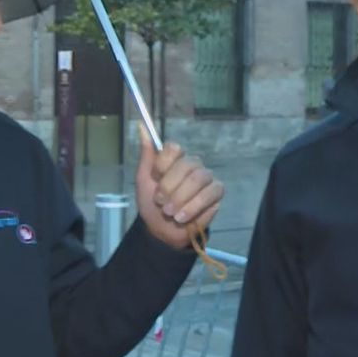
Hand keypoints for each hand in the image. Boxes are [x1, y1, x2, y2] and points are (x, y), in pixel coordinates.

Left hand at [135, 129, 222, 249]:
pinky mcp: (216, 193)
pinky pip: (210, 193)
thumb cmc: (152, 204)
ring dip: (181, 198)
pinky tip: (182, 217)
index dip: (163, 165)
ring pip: (199, 179)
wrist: (161, 230)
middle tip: (161, 203)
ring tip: (170, 213)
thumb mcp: (143, 179)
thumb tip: (141, 126)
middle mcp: (192, 164)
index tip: (155, 179)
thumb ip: (146, 155)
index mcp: (175, 159)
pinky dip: (194, 206)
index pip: (174, 148)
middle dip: (170, 187)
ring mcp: (207, 178)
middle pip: (187, 165)